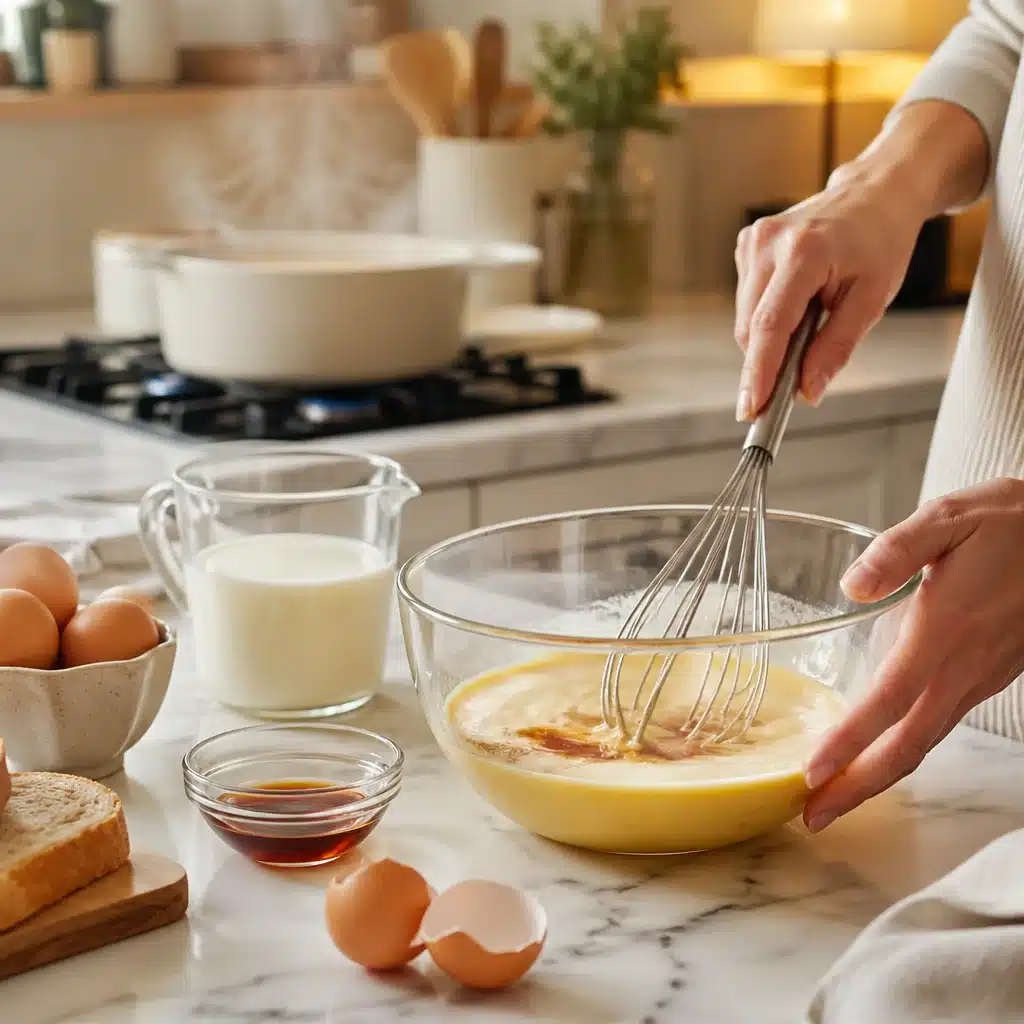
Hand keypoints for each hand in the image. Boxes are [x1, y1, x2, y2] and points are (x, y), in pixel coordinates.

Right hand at [733, 168, 925, 421]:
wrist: (875, 193)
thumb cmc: (879, 241)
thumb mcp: (872, 299)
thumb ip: (837, 347)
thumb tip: (806, 391)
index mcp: (804, 252)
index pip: (770, 326)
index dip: (758, 373)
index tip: (751, 408)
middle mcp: (768, 243)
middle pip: (752, 328)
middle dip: (767, 362)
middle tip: (794, 381)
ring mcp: (752, 241)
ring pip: (746, 319)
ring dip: (770, 338)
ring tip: (811, 319)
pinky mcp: (746, 245)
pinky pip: (748, 302)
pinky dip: (768, 316)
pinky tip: (797, 300)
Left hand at [803, 478, 1023, 832]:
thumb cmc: (1006, 523)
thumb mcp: (946, 520)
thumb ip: (897, 551)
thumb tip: (851, 585)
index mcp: (945, 631)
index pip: (888, 702)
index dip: (850, 743)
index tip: (812, 774)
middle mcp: (964, 667)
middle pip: (908, 746)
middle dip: (858, 787)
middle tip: (813, 817)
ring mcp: (979, 677)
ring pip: (926, 741)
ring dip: (879, 776)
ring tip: (835, 797)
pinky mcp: (987, 676)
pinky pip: (939, 724)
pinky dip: (904, 749)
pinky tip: (877, 751)